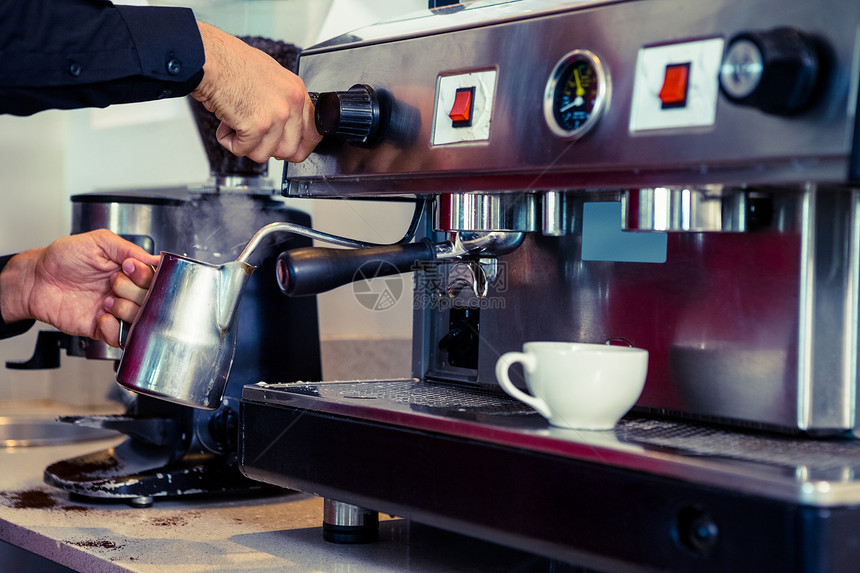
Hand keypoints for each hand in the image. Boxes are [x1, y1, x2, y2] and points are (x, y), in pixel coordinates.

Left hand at [0, 230, 160, 346]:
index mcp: (128, 272)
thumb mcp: (97, 242)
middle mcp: (125, 292)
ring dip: (125, 310)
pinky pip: (120, 338)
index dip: (145, 276)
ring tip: (105, 301)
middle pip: (151, 301)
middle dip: (133, 292)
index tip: (128, 268)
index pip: (154, 279)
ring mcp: (115, 311)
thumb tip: (155, 260)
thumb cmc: (62, 259)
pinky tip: (100, 316)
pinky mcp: (101, 328)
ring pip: (140, 320)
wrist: (36, 280)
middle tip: (113, 283)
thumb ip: (127, 249)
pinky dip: (113, 328)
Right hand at [190, 22, 322, 162]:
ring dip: (247, 145)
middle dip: (268, 148)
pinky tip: (226, 123)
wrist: (210, 58)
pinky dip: (230, 141)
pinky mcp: (257, 126)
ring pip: (265, 154)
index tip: (284, 148)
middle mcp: (291, 103)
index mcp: (297, 91)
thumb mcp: (271, 78)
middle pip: (290, 151)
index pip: (312, 134)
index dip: (296, 146)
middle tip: (252, 134)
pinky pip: (244, 150)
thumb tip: (285, 128)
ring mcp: (276, 116)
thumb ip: (283, 103)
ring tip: (236, 123)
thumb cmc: (232, 63)